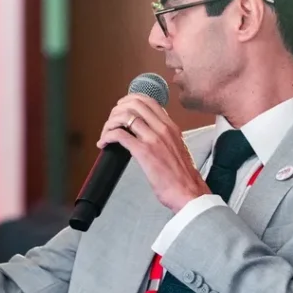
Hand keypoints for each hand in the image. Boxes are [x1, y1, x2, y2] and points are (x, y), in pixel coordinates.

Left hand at [97, 94, 210, 212]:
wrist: (188, 192)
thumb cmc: (182, 176)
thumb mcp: (177, 147)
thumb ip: (163, 136)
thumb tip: (146, 132)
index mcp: (171, 126)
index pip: (148, 101)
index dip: (130, 100)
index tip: (121, 107)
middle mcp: (162, 128)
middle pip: (134, 104)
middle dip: (117, 110)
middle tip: (111, 121)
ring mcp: (153, 139)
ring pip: (124, 117)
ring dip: (109, 123)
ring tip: (106, 133)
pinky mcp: (143, 152)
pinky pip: (119, 135)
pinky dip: (107, 136)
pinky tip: (104, 143)